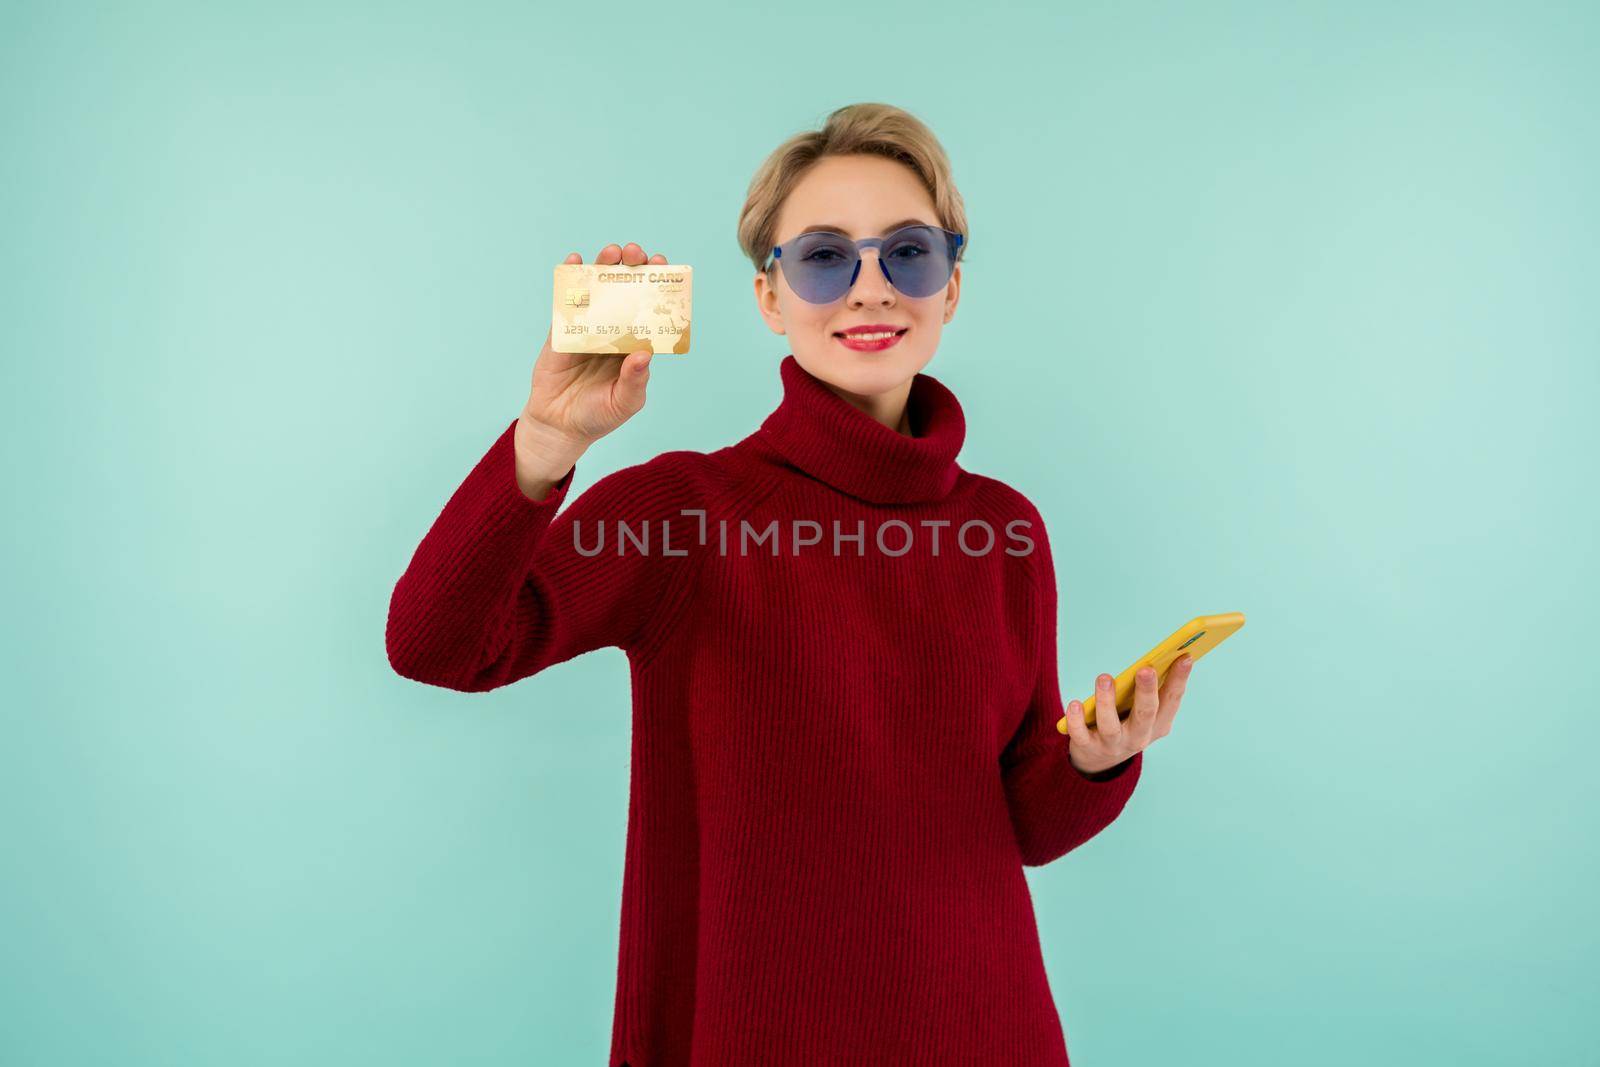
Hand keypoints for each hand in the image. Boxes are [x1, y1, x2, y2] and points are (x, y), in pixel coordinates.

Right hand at [514, 241, 667, 496]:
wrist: (559, 426)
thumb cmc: (598, 416)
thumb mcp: (623, 403)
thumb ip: (634, 380)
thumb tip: (644, 353)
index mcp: (634, 344)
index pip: (649, 309)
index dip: (656, 286)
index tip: (661, 265)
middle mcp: (614, 331)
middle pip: (625, 291)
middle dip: (631, 268)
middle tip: (634, 253)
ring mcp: (588, 328)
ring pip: (598, 290)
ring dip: (603, 267)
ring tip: (611, 252)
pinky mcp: (562, 330)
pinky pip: (567, 301)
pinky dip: (570, 279)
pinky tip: (575, 262)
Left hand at [1062, 655, 1194, 776]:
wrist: (1099, 760)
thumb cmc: (1124, 724)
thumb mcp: (1142, 713)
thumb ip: (1147, 691)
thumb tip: (1155, 659)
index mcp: (1158, 725)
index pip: (1172, 700)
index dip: (1179, 679)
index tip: (1185, 657)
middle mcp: (1138, 737)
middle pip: (1145, 714)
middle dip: (1147, 692)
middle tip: (1146, 669)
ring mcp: (1113, 744)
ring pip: (1111, 726)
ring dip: (1107, 701)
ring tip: (1104, 678)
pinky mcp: (1088, 748)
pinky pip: (1081, 735)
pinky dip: (1077, 720)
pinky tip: (1075, 704)